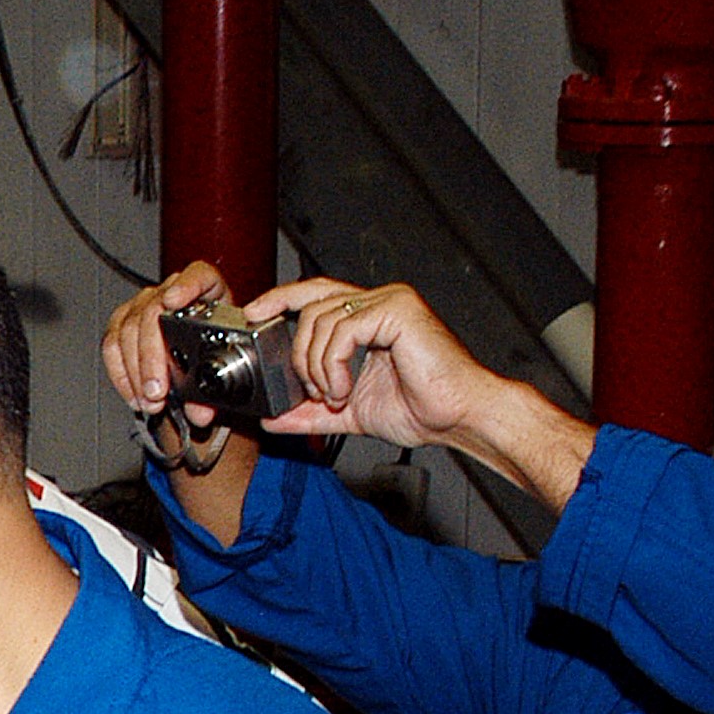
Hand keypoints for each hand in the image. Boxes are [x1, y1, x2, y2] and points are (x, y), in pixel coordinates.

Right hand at [103, 258, 239, 427]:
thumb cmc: (214, 349)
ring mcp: (143, 305)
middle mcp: (171, 291)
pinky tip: (134, 395)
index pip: (198, 276)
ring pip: (128, 330)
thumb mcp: (223, 366)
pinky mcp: (122, 323)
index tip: (174, 302)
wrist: (199, 356)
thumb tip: (201, 412)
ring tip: (149, 401)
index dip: (186, 286)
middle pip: (152, 313)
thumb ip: (216, 390)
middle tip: (157, 391)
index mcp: (207, 290)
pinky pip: (111, 346)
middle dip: (152, 358)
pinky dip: (121, 375)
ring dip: (136, 373)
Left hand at [244, 278, 492, 446]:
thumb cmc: (422, 409)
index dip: (281, 299)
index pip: (315, 295)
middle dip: (296, 352)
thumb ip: (310, 412)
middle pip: (311, 305)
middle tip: (310, 389)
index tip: (255, 315)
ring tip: (335, 394)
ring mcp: (391, 301)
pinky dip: (333, 365)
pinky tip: (345, 389)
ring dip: (316, 367)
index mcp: (369, 318)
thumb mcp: (348, 412)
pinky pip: (342, 330)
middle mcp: (379, 302)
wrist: (459, 418)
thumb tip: (273, 418)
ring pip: (321, 319)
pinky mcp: (398, 310)